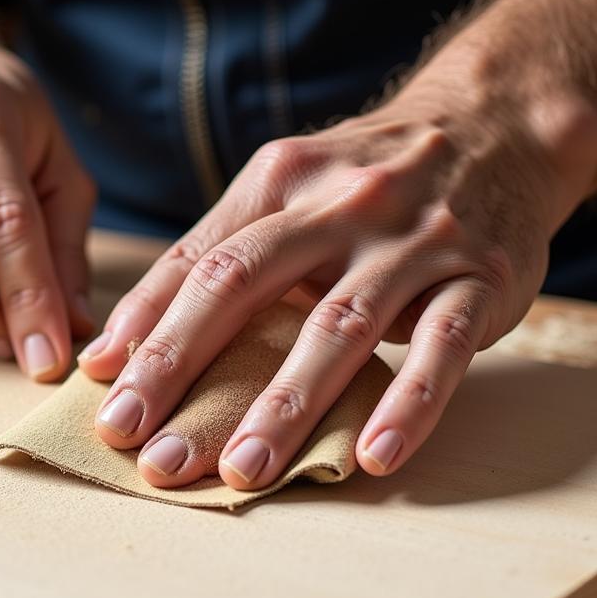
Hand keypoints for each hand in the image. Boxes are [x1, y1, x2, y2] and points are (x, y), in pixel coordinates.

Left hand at [78, 92, 577, 485]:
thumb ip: (209, 258)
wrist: (497, 125)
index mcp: (277, 182)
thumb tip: (116, 347)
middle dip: (184, 368)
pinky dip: (408, 405)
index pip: (195, 261)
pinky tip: (374, 458)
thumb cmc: (365, 181)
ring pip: (337, 326)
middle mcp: (337, 205)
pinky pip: (442, 347)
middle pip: (244, 285)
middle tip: (143, 445)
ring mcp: (411, 240)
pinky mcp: (479, 278)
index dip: (143, 328)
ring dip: (285, 405)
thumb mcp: (287, 190)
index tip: (99, 391)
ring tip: (241, 472)